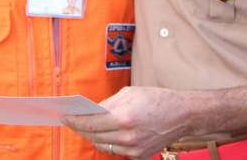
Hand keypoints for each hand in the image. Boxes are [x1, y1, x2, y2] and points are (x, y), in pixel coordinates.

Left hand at [63, 87, 190, 158]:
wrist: (182, 115)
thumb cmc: (157, 99)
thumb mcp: (129, 93)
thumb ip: (108, 104)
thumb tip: (91, 111)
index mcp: (123, 117)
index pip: (90, 122)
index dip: (74, 120)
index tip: (64, 116)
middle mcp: (126, 136)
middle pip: (93, 136)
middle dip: (80, 128)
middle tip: (71, 121)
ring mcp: (132, 149)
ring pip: (102, 145)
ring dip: (93, 136)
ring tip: (86, 127)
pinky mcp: (138, 156)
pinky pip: (115, 150)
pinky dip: (108, 142)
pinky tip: (105, 134)